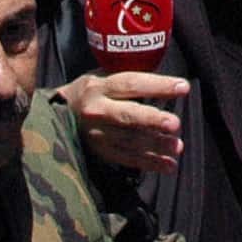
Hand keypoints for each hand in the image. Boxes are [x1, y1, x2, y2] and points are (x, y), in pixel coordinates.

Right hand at [63, 69, 186, 173]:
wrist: (58, 115)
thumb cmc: (93, 91)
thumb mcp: (104, 76)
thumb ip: (131, 79)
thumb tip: (169, 81)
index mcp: (98, 87)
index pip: (131, 84)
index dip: (157, 86)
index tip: (183, 87)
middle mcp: (97, 111)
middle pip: (127, 116)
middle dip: (152, 120)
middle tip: (174, 123)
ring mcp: (98, 135)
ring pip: (130, 141)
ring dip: (157, 145)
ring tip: (178, 146)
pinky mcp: (101, 153)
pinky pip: (129, 159)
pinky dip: (150, 163)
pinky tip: (169, 165)